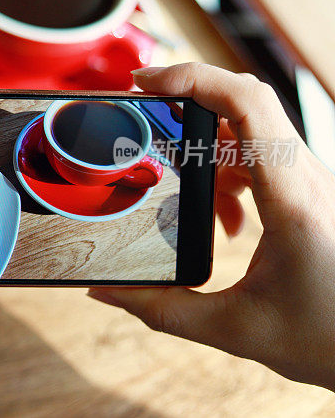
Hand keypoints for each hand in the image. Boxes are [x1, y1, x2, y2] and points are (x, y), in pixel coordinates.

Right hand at [87, 63, 334, 389]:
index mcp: (292, 200)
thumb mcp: (236, 330)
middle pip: (244, 105)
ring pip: (250, 132)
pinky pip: (262, 159)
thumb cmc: (329, 340)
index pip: (247, 104)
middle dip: (187, 105)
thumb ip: (162, 310)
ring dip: (207, 150)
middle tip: (144, 123)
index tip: (145, 81)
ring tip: (182, 192)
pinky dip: (228, 175)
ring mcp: (310, 183)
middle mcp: (306, 179)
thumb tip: (106, 292)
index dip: (193, 78)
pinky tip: (223, 219)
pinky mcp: (308, 194)